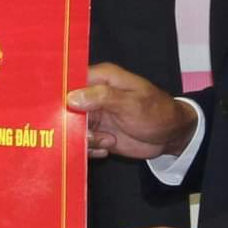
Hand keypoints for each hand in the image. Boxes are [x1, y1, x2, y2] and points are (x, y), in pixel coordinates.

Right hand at [68, 63, 196, 160]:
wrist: (171, 136)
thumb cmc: (157, 111)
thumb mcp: (131, 103)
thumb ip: (101, 97)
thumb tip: (71, 97)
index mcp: (100, 78)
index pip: (70, 81)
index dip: (60, 94)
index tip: (55, 110)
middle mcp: (93, 96)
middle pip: (66, 108)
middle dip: (70, 124)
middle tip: (90, 133)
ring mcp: (94, 116)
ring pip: (72, 128)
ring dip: (86, 139)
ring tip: (108, 140)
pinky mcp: (97, 133)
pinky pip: (82, 142)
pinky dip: (91, 149)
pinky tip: (108, 147)